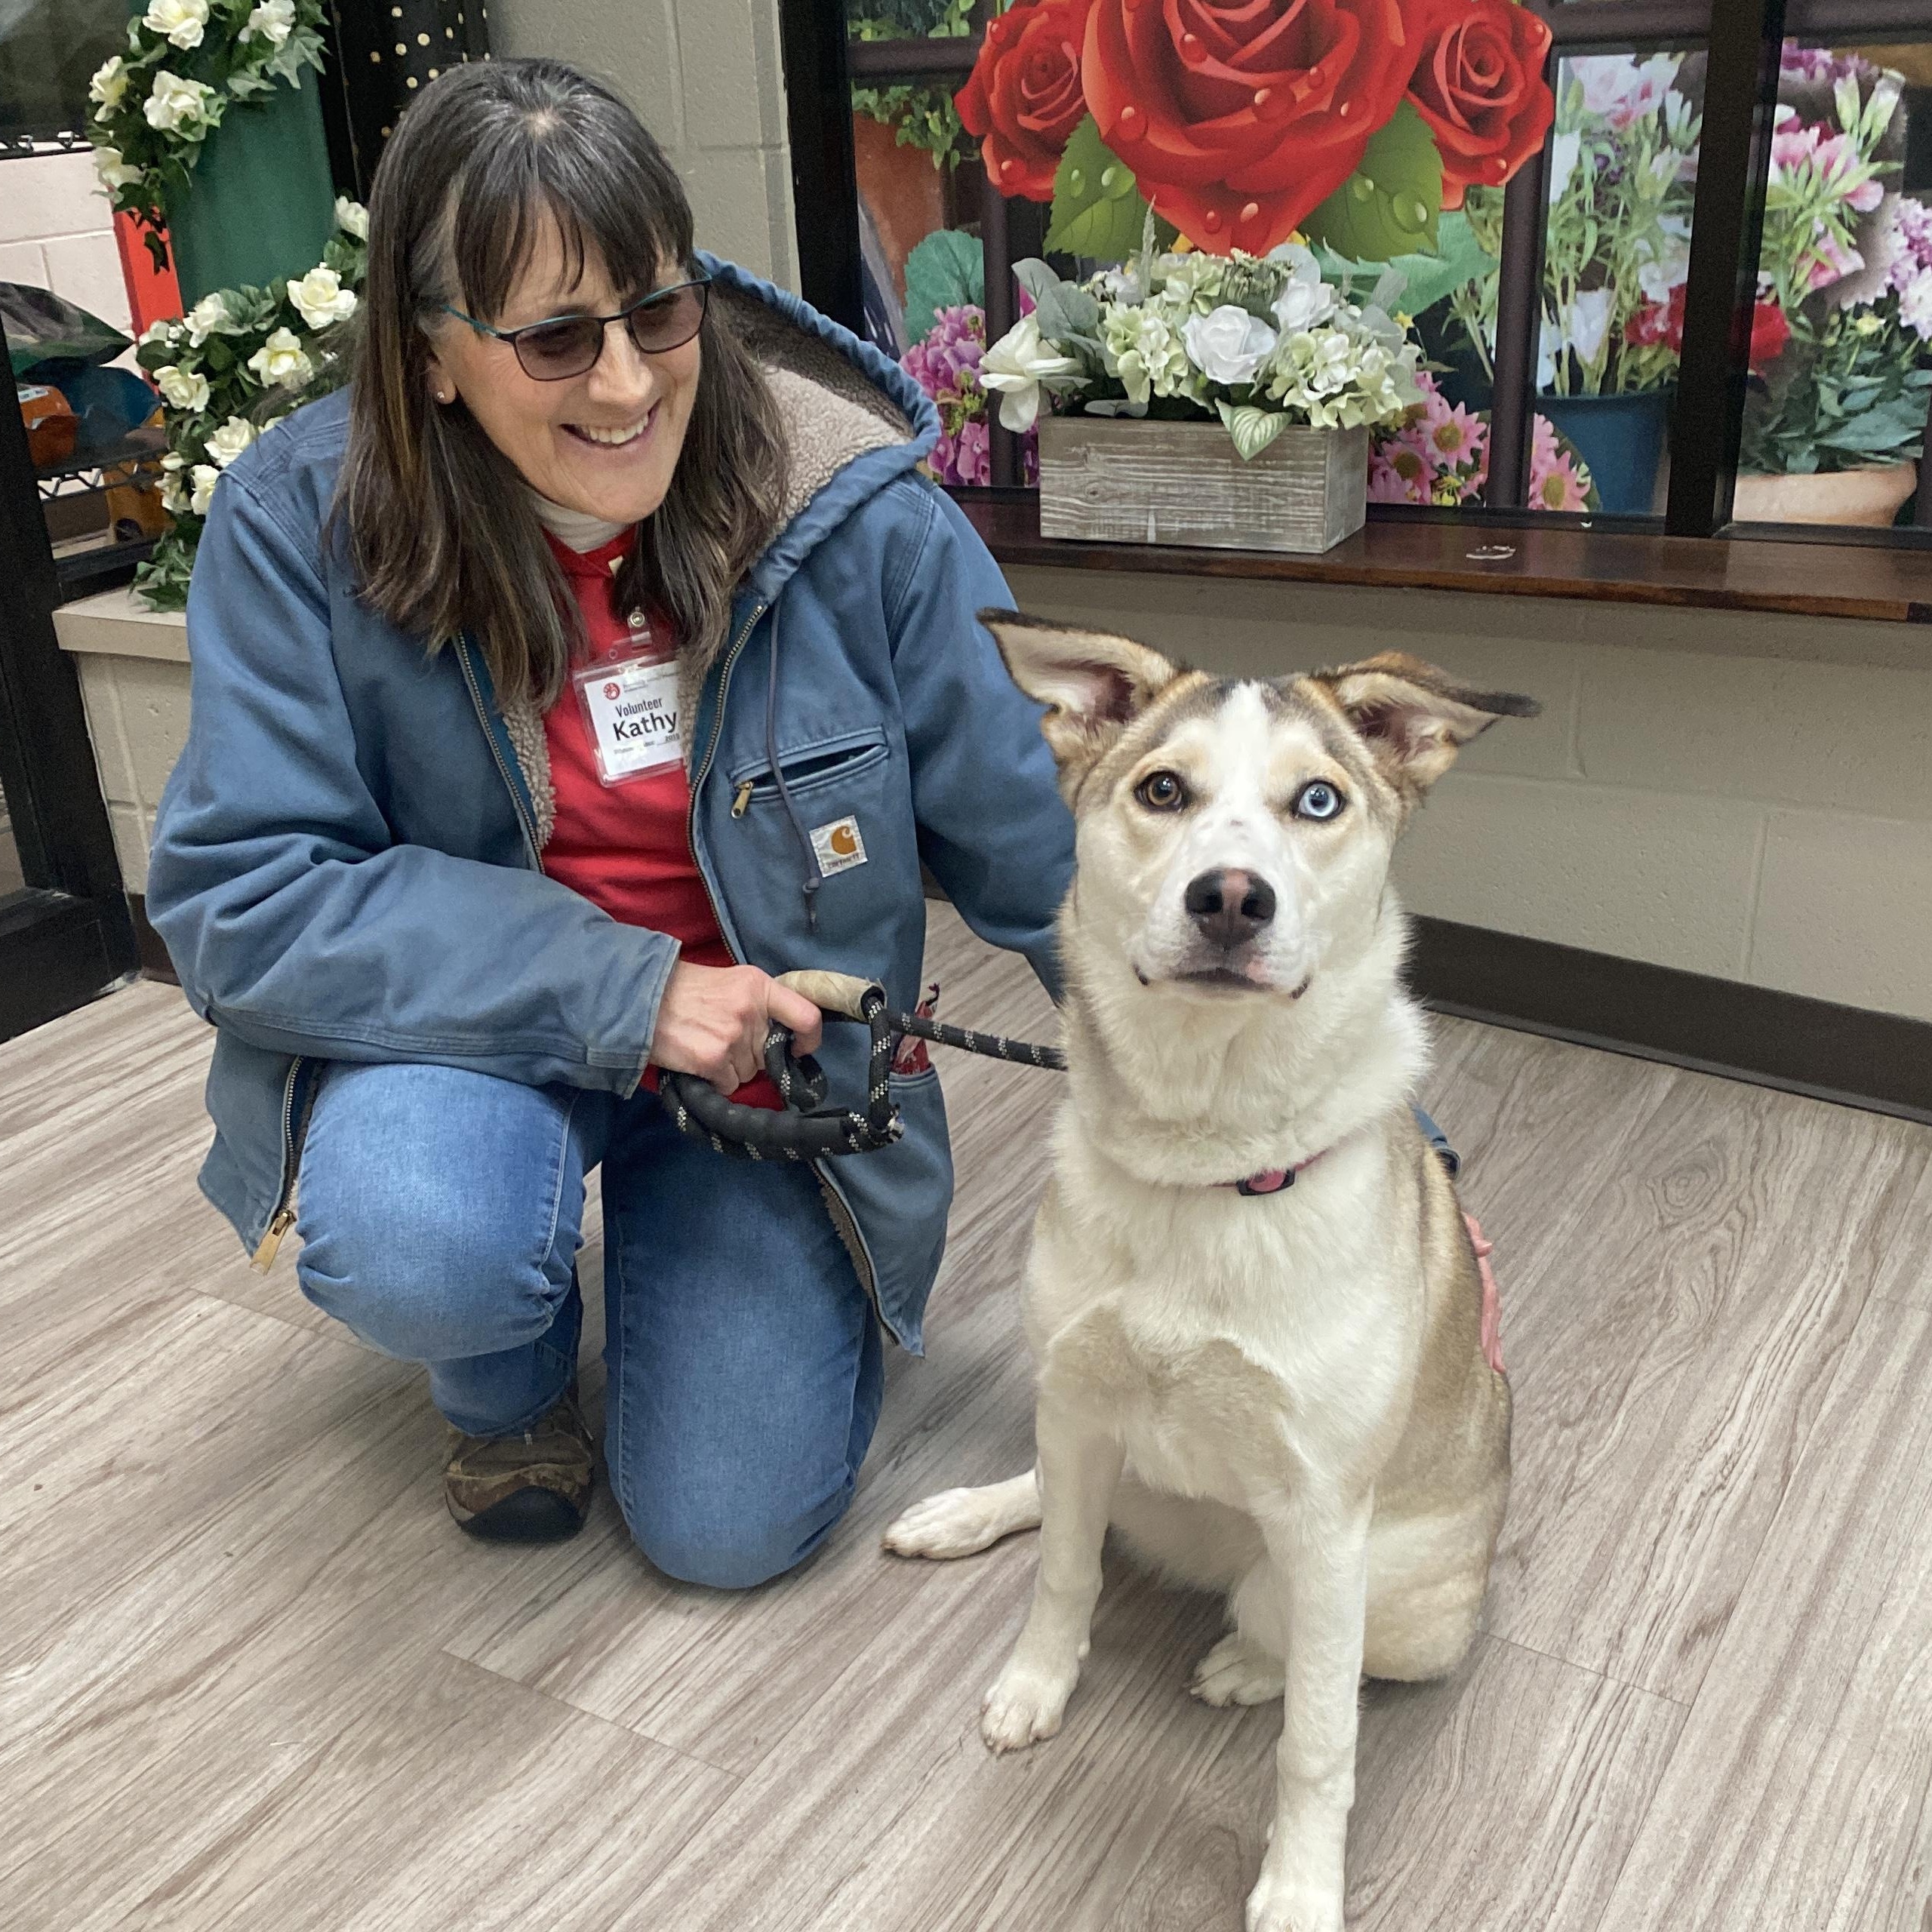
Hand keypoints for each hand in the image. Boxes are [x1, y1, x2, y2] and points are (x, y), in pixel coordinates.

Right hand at [649, 962, 823, 1094]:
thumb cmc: (685, 990)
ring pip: (749, 1072)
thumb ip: (759, 1002)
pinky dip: (714, 1079)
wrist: (641, 999)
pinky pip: (729, 1084)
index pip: (806, 1016)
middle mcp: (751, 1011)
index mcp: (759, 986)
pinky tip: (696, 1059)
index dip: (809, 1039)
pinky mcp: (714, 1060)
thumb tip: (783, 1035)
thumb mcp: (730, 982)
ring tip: (705, 1045)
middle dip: (751, 1055)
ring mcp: (733, 1037)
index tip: (799, 1048)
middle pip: (770, 1053)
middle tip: (723, 1040)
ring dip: (730, 1068)